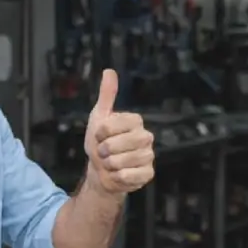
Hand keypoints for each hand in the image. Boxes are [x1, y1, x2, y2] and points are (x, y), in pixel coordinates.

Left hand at [84, 69, 154, 195]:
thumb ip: (106, 96)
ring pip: (125, 160)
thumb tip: (109, 71)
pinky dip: (118, 177)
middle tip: (103, 152)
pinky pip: (130, 176)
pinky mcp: (148, 173)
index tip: (99, 136)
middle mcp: (146, 136)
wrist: (100, 172)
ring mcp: (149, 156)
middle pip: (123, 142)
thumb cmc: (100, 143)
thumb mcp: (99, 117)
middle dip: (106, 149)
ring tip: (110, 163)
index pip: (116, 124)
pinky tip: (117, 174)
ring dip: (110, 164)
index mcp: (135, 121)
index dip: (102, 132)